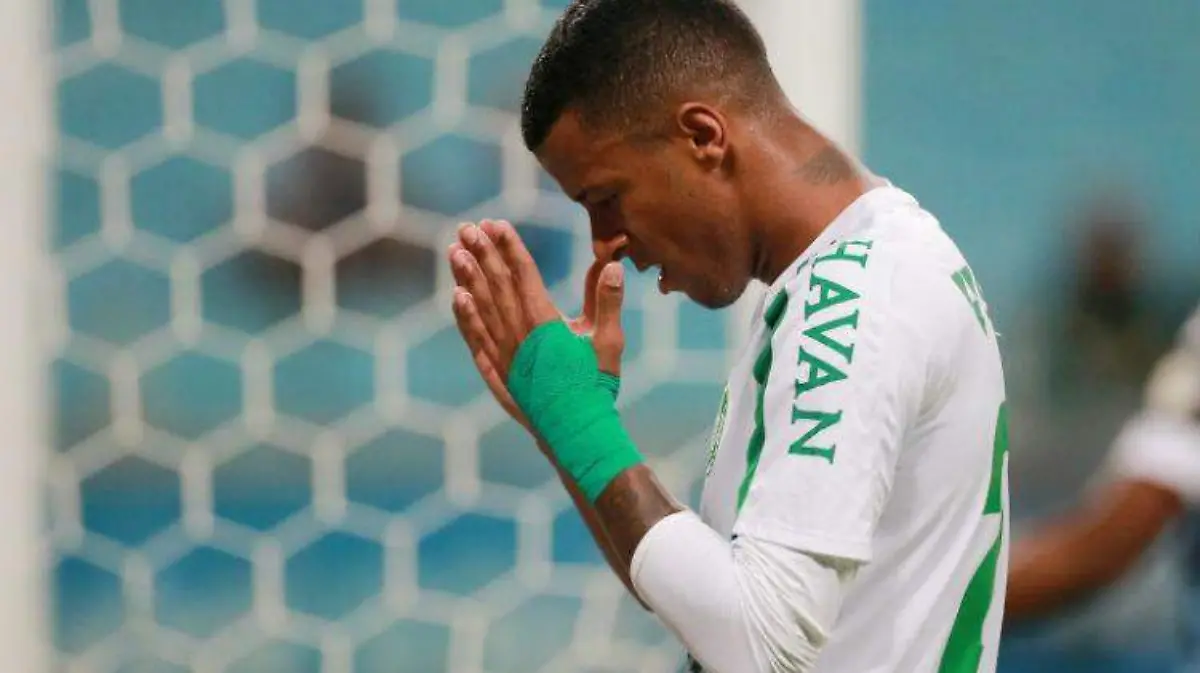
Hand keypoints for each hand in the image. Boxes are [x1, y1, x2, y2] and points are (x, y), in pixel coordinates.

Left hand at [448, 220, 625, 430]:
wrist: (573, 431)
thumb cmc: (595, 385)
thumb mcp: (607, 342)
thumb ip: (607, 301)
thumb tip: (612, 265)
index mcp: (544, 321)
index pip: (522, 273)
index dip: (508, 246)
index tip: (496, 223)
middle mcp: (517, 332)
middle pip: (495, 284)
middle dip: (481, 253)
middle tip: (467, 227)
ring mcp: (503, 352)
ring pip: (480, 306)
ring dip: (466, 276)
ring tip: (454, 250)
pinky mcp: (496, 369)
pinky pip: (474, 336)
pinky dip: (464, 315)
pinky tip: (456, 297)